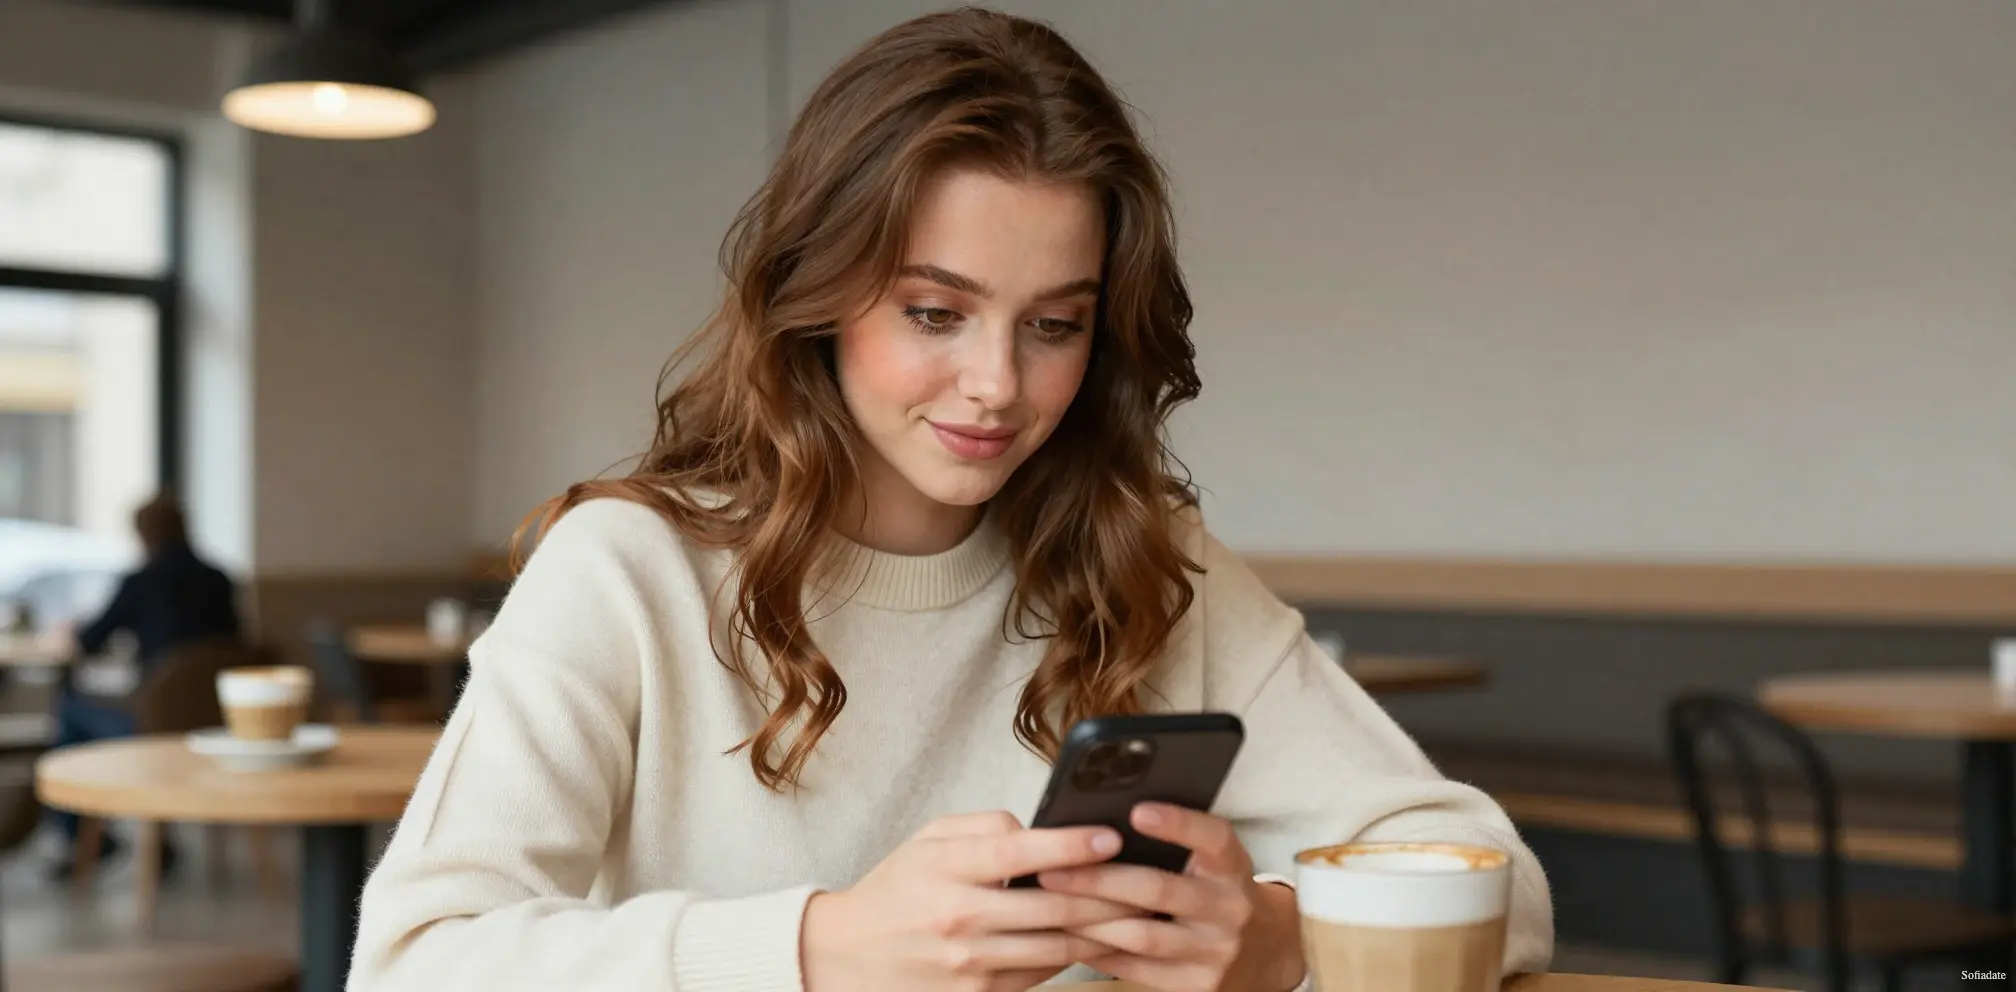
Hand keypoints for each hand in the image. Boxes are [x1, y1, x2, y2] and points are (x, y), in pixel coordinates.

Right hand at [800, 810, 1140, 991]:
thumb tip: (1037, 828)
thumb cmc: (894, 890)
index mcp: (947, 870)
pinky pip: (1039, 976)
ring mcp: (970, 964)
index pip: (1020, 853)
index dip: (1070, 844)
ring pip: (1056, 947)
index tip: (1111, 835)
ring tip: (1139, 913)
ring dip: (1102, 931)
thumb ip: (983, 828)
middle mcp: (960, 918)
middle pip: (1053, 907)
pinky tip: (1097, 942)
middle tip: (1148, 879)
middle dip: (1109, 893)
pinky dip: (1072, 958)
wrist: (846, 956)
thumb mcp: (927, 841)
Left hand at [1038, 803, 1305, 991]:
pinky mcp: (1197, 986)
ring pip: (1141, 935)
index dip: (1178, 823)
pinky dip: (1099, 952)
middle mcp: (1229, 908)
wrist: (1267, 953)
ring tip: (1049, 904)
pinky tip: (1069, 937)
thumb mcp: (1216, 863)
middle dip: (1099, 879)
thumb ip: (1178, 844)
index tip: (1137, 811)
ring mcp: (1214, 951)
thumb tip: (1103, 822)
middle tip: (1052, 869)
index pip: (1212, 838)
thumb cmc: (1220, 892)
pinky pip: (1137, 969)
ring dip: (1090, 920)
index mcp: (1232, 867)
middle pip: (1159, 890)